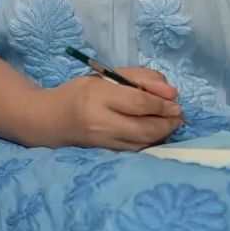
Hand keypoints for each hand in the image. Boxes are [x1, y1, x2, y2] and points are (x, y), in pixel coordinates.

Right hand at [40, 66, 182, 149]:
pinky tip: (156, 133)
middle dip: (167, 123)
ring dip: (162, 135)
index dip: (161, 105)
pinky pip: (135, 150)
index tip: (176, 102)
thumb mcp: (107, 76)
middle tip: (179, 115)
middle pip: (143, 128)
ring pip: (142, 143)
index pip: (138, 102)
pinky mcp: (105, 154)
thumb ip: (140, 78)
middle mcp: (100, 123)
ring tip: (172, 123)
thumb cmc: (80, 92)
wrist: (50, 120)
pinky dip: (150, 142)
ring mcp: (102, 143)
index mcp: (98, 97)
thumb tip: (171, 92)